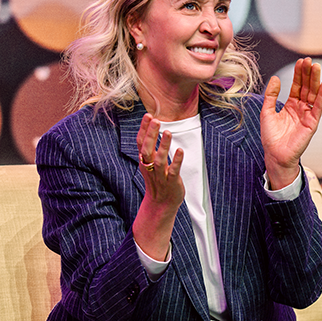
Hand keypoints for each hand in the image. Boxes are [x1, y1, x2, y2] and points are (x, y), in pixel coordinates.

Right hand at [132, 113, 183, 260]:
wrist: (161, 205)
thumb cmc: (157, 180)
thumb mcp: (149, 164)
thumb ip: (150, 148)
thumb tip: (151, 128)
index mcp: (144, 161)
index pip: (141, 143)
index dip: (144, 129)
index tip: (148, 115)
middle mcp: (150, 167)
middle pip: (147, 149)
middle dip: (151, 135)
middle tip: (156, 120)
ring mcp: (160, 175)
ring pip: (160, 160)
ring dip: (163, 146)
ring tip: (168, 132)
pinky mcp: (172, 182)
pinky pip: (173, 171)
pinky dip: (177, 160)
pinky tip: (180, 150)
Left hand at [261, 57, 321, 189]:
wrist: (275, 155)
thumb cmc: (271, 137)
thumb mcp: (267, 112)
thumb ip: (271, 95)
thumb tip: (275, 78)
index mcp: (291, 105)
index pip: (297, 85)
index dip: (299, 74)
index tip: (300, 61)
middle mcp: (301, 108)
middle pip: (306, 87)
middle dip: (308, 74)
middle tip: (309, 60)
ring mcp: (307, 115)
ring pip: (313, 94)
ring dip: (315, 80)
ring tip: (316, 66)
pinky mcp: (312, 123)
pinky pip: (318, 106)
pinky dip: (321, 95)